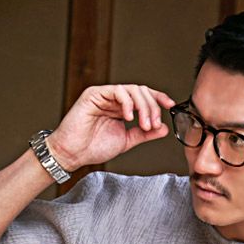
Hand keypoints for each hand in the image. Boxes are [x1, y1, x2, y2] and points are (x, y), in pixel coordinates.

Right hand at [47, 84, 175, 170]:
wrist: (73, 154)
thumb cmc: (94, 147)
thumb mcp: (126, 141)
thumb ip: (144, 134)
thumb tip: (163, 128)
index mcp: (121, 108)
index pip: (144, 97)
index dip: (158, 99)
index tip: (170, 106)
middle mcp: (114, 99)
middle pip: (141, 92)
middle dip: (152, 107)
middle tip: (153, 124)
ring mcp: (104, 95)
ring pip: (132, 90)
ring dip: (143, 106)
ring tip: (144, 124)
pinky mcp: (94, 94)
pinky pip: (117, 91)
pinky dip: (127, 102)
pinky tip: (129, 117)